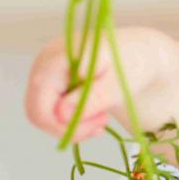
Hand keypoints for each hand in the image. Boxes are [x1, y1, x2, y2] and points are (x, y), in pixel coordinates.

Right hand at [25, 27, 173, 142]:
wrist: (141, 52)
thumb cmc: (134, 64)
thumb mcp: (119, 84)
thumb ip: (92, 98)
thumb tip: (61, 115)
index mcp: (58, 57)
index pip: (41, 106)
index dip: (64, 126)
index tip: (100, 125)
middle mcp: (44, 62)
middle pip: (37, 112)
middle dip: (68, 128)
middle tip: (100, 127)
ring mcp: (44, 70)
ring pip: (43, 113)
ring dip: (70, 124)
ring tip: (101, 118)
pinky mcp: (50, 79)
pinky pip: (50, 108)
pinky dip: (70, 117)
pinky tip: (94, 114)